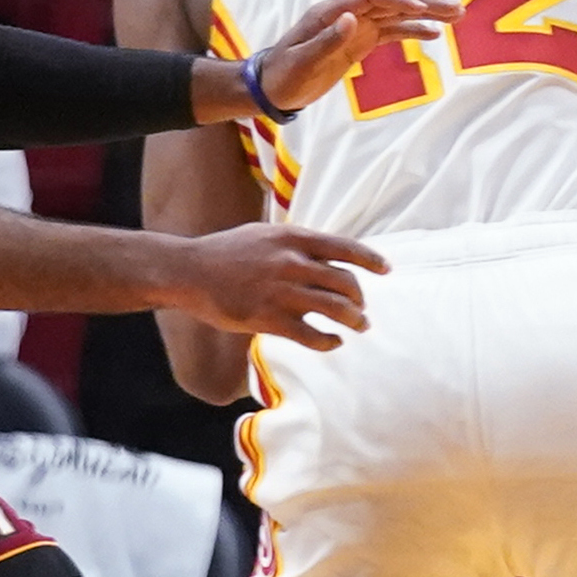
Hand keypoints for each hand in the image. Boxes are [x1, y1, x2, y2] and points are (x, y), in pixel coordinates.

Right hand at [164, 220, 388, 346]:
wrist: (190, 271)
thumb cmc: (227, 252)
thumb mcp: (265, 234)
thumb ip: (295, 243)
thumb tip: (325, 253)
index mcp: (293, 238)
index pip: (344, 247)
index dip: (370, 259)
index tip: (386, 269)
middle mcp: (292, 262)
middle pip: (345, 282)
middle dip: (361, 299)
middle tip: (363, 310)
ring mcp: (281, 291)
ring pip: (335, 309)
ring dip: (353, 320)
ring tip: (359, 327)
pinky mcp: (268, 318)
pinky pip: (311, 335)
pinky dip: (329, 341)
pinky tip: (333, 342)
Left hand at [244, 0, 454, 116]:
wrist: (272, 87)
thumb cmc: (284, 75)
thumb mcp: (302, 62)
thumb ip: (328, 40)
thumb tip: (353, 17)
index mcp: (331, 12)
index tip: (421, 10)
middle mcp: (347, 14)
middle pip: (390, 0)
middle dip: (423, 2)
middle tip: (456, 7)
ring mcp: (355, 26)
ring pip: (396, 14)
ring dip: (426, 13)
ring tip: (457, 15)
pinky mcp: (360, 42)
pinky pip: (390, 32)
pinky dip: (412, 31)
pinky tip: (434, 34)